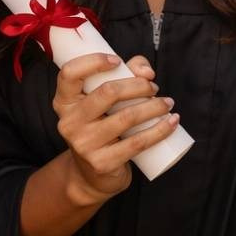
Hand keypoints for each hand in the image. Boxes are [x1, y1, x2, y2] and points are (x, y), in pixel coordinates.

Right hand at [52, 53, 178, 205]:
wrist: (92, 175)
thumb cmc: (102, 127)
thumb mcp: (103, 102)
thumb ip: (125, 74)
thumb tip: (147, 72)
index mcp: (64, 102)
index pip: (69, 74)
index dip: (94, 61)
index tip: (117, 61)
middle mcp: (69, 122)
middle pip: (108, 92)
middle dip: (138, 85)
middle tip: (153, 88)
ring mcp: (84, 144)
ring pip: (127, 117)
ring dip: (154, 106)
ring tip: (167, 103)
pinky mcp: (102, 163)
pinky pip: (137, 142)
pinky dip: (159, 130)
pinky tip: (172, 122)